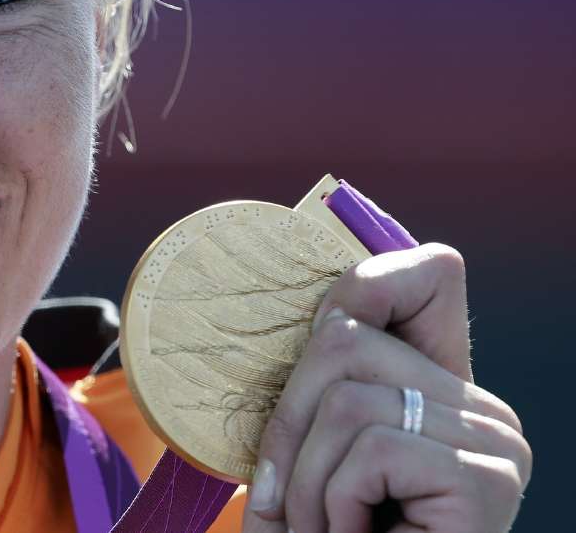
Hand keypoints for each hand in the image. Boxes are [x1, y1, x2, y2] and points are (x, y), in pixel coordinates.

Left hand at [239, 243, 531, 532]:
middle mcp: (483, 408)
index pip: (431, 274)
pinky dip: (333, 502)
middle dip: (288, 422)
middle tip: (289, 499)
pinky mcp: (484, 477)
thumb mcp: (310, 457)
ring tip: (326, 531)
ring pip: (346, 395)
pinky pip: (367, 447)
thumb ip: (318, 392)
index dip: (363, 283)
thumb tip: (295, 312)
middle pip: (345, 338)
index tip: (316, 334)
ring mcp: (493, 441)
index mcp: (445, 391)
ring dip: (307, 479)